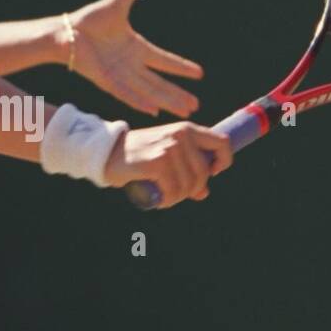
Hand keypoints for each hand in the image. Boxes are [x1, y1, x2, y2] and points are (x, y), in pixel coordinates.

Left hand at [64, 0, 203, 116]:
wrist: (66, 32)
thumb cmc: (90, 21)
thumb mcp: (118, 3)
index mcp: (136, 48)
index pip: (164, 60)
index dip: (181, 66)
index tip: (200, 73)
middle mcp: (131, 65)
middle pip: (160, 82)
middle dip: (178, 94)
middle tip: (196, 106)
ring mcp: (119, 75)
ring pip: (148, 91)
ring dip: (165, 101)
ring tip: (184, 111)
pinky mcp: (106, 80)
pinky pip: (126, 93)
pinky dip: (139, 101)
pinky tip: (153, 110)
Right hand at [103, 121, 233, 207]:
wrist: (106, 153)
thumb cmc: (139, 156)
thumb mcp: (166, 155)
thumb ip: (187, 169)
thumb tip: (204, 192)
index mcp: (186, 129)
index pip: (223, 143)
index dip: (223, 162)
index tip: (211, 174)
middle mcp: (180, 135)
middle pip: (204, 173)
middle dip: (192, 189)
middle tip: (174, 192)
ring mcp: (169, 148)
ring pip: (189, 186)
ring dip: (177, 198)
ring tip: (163, 195)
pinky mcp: (157, 162)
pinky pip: (173, 191)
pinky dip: (167, 201)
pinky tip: (157, 199)